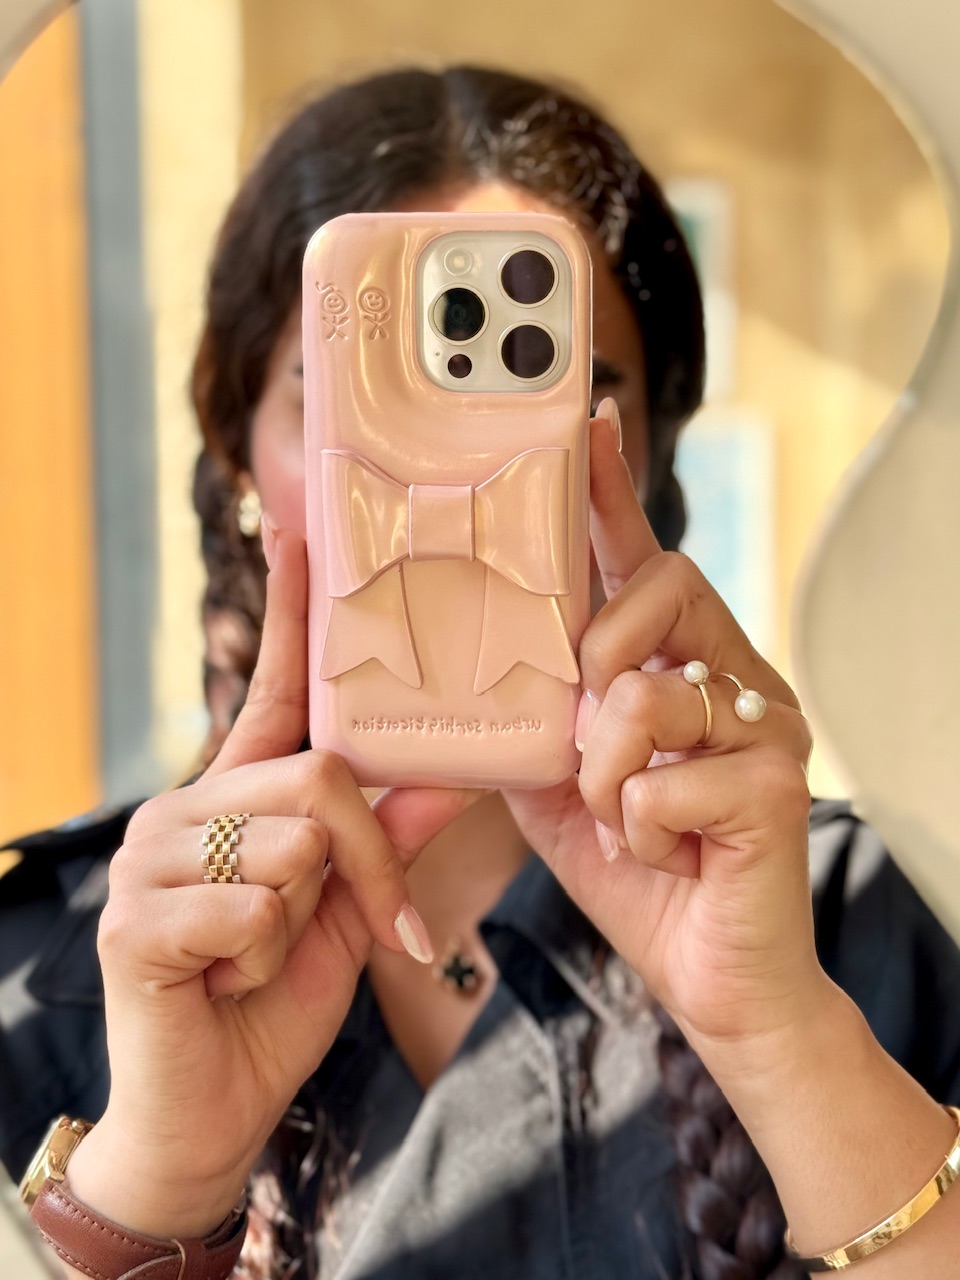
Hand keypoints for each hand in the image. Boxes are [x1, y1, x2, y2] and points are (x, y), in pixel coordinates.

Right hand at [69, 526, 475, 1237]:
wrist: (208, 1113)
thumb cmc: (277, 1002)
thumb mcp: (352, 913)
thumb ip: (390, 844)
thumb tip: (454, 779)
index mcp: (242, 797)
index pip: (273, 689)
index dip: (290, 612)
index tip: (304, 529)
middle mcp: (188, 805)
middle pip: (320, 778)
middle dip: (368, 866)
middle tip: (380, 928)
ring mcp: (151, 859)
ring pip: (291, 848)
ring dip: (306, 926)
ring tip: (264, 961)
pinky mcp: (133, 920)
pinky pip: (253, 911)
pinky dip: (268, 962)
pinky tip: (229, 985)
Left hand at [504, 401, 820, 1060]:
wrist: (710, 976)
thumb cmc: (637, 873)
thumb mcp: (557, 785)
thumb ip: (534, 719)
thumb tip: (486, 663)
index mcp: (678, 666)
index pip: (643, 561)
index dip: (611, 493)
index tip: (587, 422)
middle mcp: (732, 674)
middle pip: (665, 582)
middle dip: (599, 653)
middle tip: (590, 731)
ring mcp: (764, 722)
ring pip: (646, 693)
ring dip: (605, 778)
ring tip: (628, 824)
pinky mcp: (779, 780)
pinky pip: (664, 778)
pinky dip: (640, 831)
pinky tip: (672, 857)